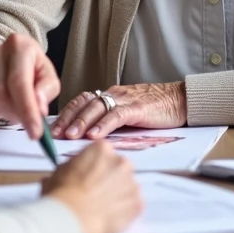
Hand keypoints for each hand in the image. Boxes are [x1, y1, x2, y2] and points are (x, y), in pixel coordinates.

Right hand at [0, 33, 60, 139]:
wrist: (6, 60)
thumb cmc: (29, 69)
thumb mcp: (46, 75)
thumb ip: (47, 89)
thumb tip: (39, 105)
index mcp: (18, 45)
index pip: (18, 82)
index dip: (27, 110)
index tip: (35, 133)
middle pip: (0, 95)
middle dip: (15, 113)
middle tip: (23, 114)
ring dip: (1, 112)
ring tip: (9, 103)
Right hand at [43, 141, 141, 232]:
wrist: (73, 215)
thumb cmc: (63, 191)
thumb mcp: (62, 169)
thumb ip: (75, 165)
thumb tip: (74, 171)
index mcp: (102, 148)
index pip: (103, 153)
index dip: (95, 165)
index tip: (90, 175)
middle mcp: (121, 162)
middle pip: (119, 168)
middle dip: (110, 178)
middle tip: (97, 191)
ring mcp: (132, 183)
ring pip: (127, 187)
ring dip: (118, 194)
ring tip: (102, 205)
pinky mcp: (138, 203)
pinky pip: (132, 205)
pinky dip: (124, 210)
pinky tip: (109, 214)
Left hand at [51, 82, 186, 140]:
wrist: (180, 100)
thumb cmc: (154, 110)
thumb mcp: (127, 114)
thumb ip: (110, 121)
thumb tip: (90, 138)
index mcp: (109, 96)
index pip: (81, 101)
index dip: (66, 113)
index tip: (53, 128)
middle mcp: (114, 95)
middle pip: (84, 103)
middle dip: (67, 118)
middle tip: (54, 133)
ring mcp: (125, 100)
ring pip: (97, 107)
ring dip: (82, 122)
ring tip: (70, 135)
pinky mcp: (138, 108)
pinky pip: (118, 115)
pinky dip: (104, 125)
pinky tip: (95, 135)